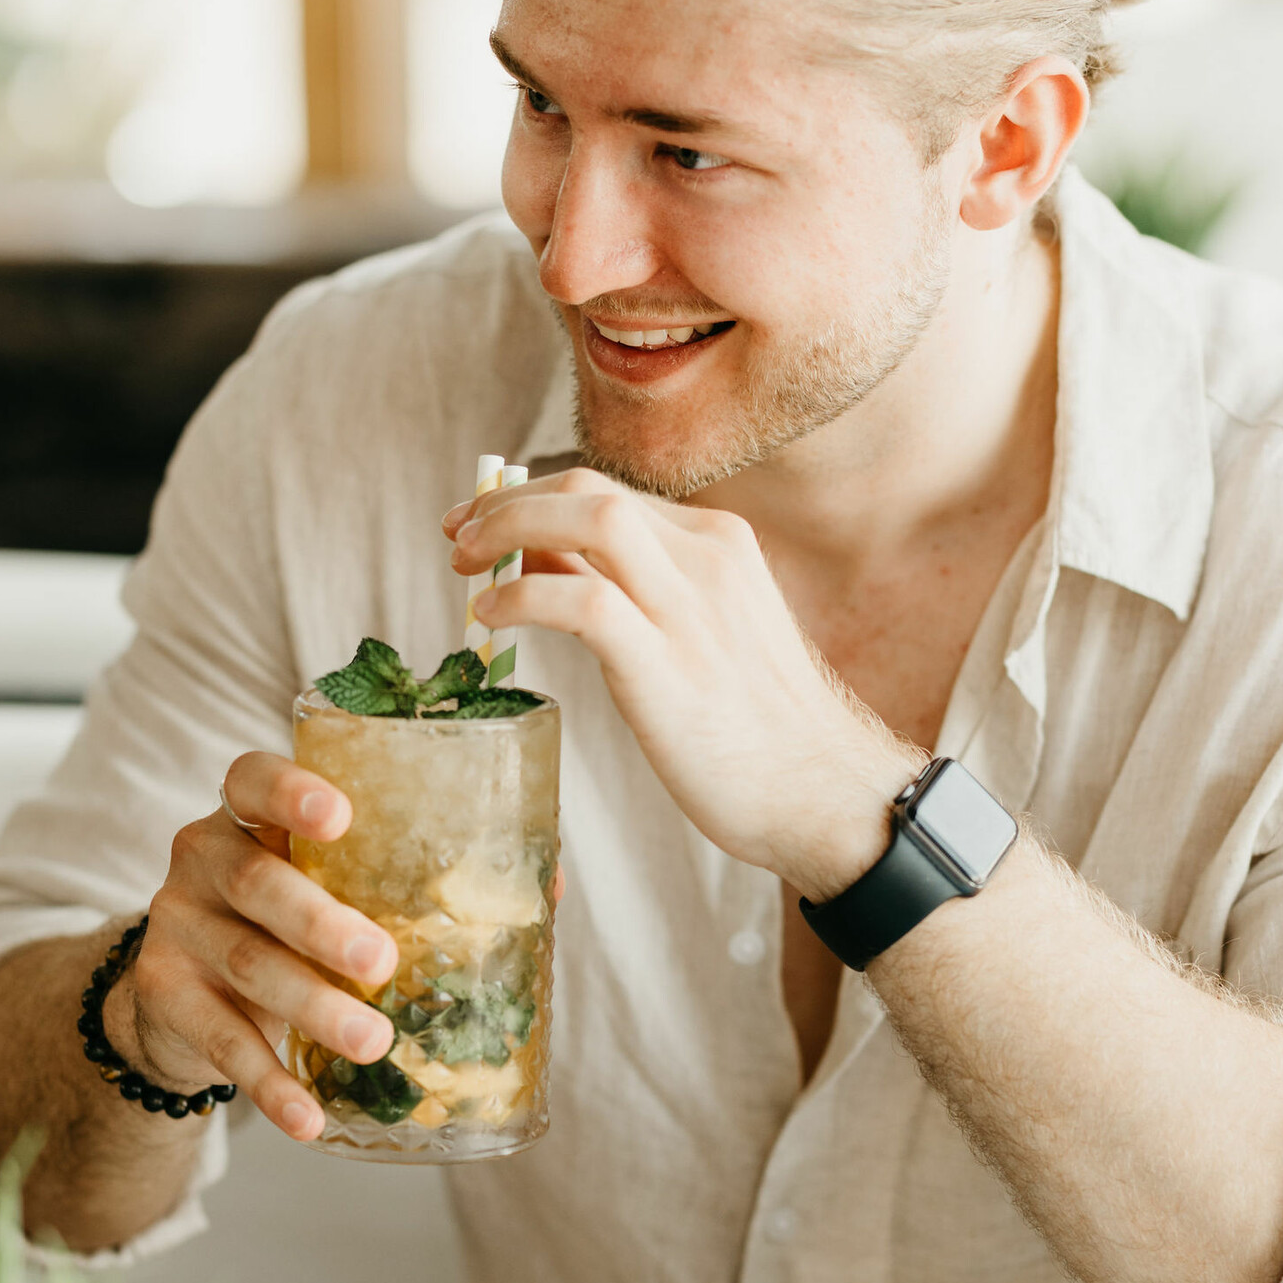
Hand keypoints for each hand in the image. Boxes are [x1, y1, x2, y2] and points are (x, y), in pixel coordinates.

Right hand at [104, 753, 398, 1142]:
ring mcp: (177, 925)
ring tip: (373, 1041)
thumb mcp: (323, 882)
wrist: (180, 989)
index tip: (341, 817)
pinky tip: (309, 1117)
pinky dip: (270, 1084)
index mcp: (247, 814)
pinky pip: (223, 1043)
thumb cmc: (285, 917)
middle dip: (321, 924)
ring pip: (250, 965)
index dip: (291, 792)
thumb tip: (542, 890)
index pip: (253, 780)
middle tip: (382, 961)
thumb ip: (403, 876)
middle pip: (256, 882)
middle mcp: (202, 857)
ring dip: (314, 1007)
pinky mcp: (164, 993)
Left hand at [447, 469, 918, 898]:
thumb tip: (541, 556)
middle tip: (457, 537)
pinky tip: (490, 620)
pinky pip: (580, 600)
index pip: (608, 491)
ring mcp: (691, 608)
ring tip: (463, 564)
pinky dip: (521, 596)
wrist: (825, 793)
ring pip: (587, 519)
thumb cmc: (757, 726)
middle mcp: (708, 558)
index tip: (483, 523)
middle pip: (589, 489)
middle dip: (508, 503)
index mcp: (719, 544)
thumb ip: (632, 589)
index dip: (532, 497)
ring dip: (508, 529)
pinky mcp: (668, 665)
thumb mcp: (700, 632)